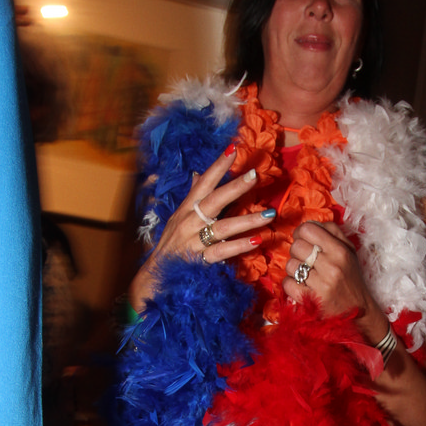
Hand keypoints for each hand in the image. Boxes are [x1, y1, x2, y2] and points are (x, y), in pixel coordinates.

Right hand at [130, 147, 273, 310]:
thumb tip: (198, 174)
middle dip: (234, 187)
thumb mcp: (178, 218)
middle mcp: (189, 222)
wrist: (156, 277)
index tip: (233, 149)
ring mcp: (194, 241)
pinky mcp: (199, 260)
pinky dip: (239, 246)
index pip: (203, 183)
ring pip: (223, 227)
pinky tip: (256, 241)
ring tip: (269, 214)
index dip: (217, 166)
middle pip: (214, 201)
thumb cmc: (171, 245)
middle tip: (255, 175)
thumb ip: (192, 197)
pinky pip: (222, 252)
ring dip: (247, 220)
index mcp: (186, 209)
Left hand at [283, 221, 383, 332]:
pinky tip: (302, 286)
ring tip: (305, 274)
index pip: (308, 229)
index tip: (304, 240)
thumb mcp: (349, 252)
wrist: (360, 312)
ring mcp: (321, 285)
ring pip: (290, 265)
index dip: (301, 233)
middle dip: (297, 251)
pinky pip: (287, 284)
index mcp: (340, 251)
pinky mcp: (311, 301)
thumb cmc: (351, 279)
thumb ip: (332, 233)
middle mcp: (331, 266)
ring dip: (294, 269)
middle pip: (296, 246)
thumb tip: (309, 224)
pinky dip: (291, 284)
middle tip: (305, 259)